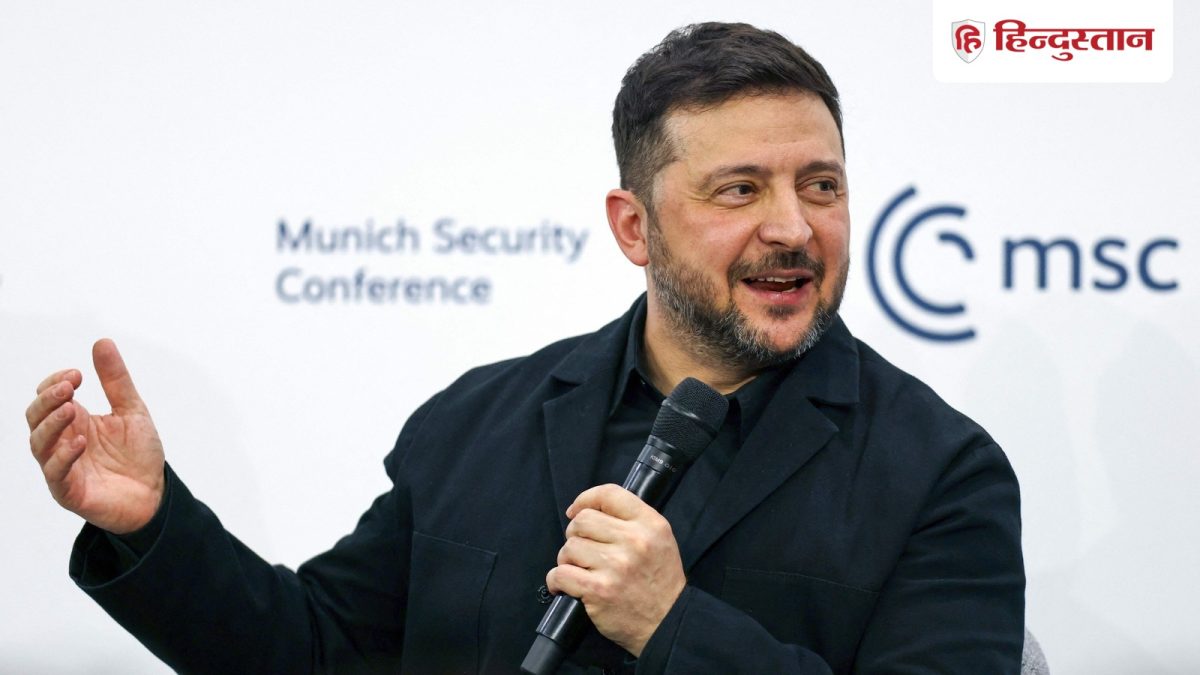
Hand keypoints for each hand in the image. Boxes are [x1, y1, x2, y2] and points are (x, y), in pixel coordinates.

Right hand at [25, 339, 164, 533]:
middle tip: (69, 387)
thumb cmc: (138, 455)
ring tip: (71, 408)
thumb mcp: (131, 410)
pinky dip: (64, 456)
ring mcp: (62, 467)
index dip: (55, 383)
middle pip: (35, 418)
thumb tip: (102, 342)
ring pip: (39, 444)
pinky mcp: (69, 491)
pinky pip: (56, 473)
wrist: (155, 494)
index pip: (48, 398)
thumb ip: (116, 380)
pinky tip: (79, 441)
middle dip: (48, 400)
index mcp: (74, 421)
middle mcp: (62, 442)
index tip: (77, 374)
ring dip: (52, 424)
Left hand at [546, 484, 686, 656]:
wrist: (668, 624)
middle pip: (583, 521)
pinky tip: (564, 585)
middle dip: (575, 534)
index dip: (585, 499)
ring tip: (580, 570)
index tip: (576, 511)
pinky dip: (556, 580)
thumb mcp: (659, 540)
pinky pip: (560, 574)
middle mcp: (634, 541)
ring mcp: (615, 566)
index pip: (609, 493)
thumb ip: (632, 520)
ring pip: (569, 547)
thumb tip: (588, 509)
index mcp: (650, 524)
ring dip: (567, 559)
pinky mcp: (598, 590)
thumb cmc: (660, 582)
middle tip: (582, 550)